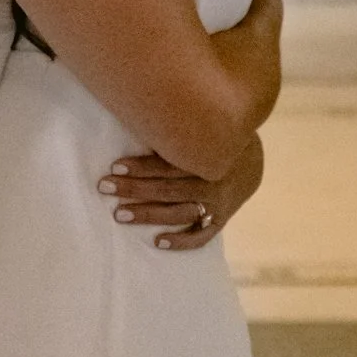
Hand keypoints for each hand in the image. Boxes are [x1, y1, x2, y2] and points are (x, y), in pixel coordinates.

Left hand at [97, 136, 264, 252]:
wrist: (251, 163)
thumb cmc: (215, 140)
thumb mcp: (202, 130)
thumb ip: (177, 131)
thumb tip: (135, 115)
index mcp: (206, 156)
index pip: (169, 164)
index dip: (142, 166)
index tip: (115, 166)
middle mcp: (212, 181)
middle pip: (168, 189)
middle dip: (135, 189)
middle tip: (105, 188)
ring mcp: (217, 204)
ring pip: (179, 212)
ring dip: (148, 214)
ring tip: (119, 214)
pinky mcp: (220, 221)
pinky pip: (201, 236)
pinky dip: (180, 241)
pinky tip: (157, 242)